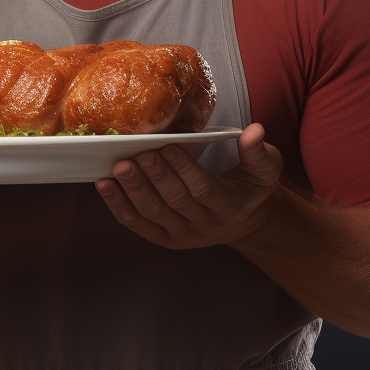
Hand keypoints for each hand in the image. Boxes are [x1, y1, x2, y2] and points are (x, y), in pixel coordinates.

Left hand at [95, 123, 282, 248]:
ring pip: (154, 214)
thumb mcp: (264, 168)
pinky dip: (119, 207)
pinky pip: (139, 225)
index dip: (184, 170)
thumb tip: (254, 130)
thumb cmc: (251, 187)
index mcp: (229, 206)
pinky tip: (105, 186)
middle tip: (137, 155)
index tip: (168, 146)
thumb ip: (257, 151)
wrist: (246, 221)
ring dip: (133, 191)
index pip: (203, 188)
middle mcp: (205, 225)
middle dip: (154, 177)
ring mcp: (183, 235)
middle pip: (175, 202)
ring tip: (118, 168)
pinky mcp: (165, 239)